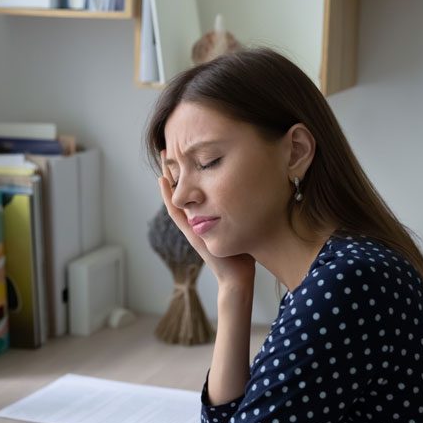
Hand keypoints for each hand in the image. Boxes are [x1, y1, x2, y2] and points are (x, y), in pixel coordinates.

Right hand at [158, 151, 255, 288]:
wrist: (237, 277)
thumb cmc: (243, 253)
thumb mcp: (243, 222)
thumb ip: (244, 208)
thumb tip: (259, 187)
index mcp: (206, 215)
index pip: (195, 187)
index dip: (189, 168)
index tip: (187, 148)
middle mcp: (195, 219)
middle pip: (182, 188)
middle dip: (175, 167)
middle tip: (167, 145)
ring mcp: (191, 226)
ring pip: (175, 197)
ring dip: (167, 177)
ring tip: (162, 156)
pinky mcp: (190, 233)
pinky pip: (176, 211)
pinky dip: (168, 195)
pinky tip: (163, 181)